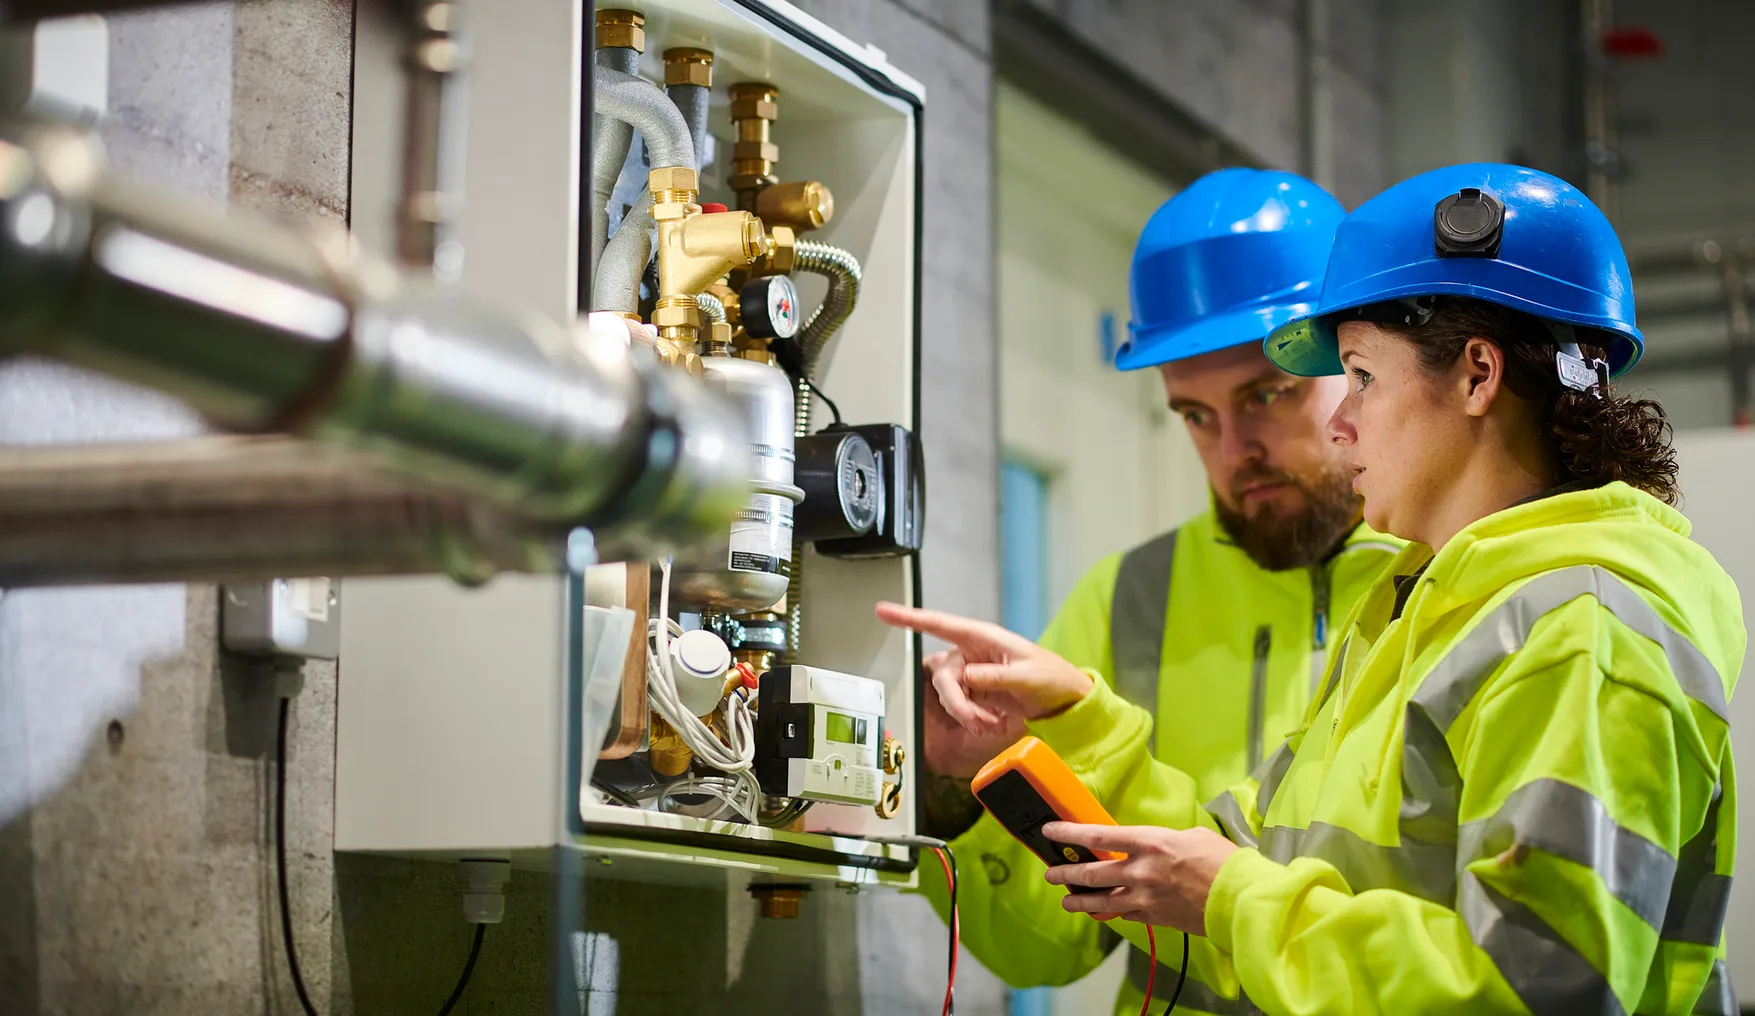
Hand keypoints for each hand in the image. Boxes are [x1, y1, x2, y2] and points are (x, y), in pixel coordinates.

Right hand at [875, 603, 1093, 731]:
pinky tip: (993, 723)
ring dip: (968, 715)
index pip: (940, 624)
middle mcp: (972, 653)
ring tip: (992, 724)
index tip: (882, 611)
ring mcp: (972, 674)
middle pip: (944, 676)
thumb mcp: (1027, 676)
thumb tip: (966, 676)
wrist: (1063, 702)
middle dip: (957, 703)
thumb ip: (995, 676)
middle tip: (979, 722)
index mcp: (983, 637)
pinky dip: (974, 720)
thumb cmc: (1051, 678)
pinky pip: (961, 708)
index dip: (909, 618)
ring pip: (950, 696)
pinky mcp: (975, 694)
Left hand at [1040, 822, 1239, 934]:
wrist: (1241, 898)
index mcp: (1150, 842)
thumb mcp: (1190, 836)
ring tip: (1066, 900)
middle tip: (1052, 873)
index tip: (1050, 831)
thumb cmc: (1222, 862)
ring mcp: (1145, 898)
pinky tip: (1104, 912)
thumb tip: (1151, 847)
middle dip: (1065, 873)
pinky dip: (1113, 913)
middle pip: (1090, 873)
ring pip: (1100, 901)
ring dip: (1079, 901)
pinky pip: (1125, 915)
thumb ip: (1162, 841)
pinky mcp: (1154, 918)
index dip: (1068, 833)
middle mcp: (1141, 871)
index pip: (1097, 835)